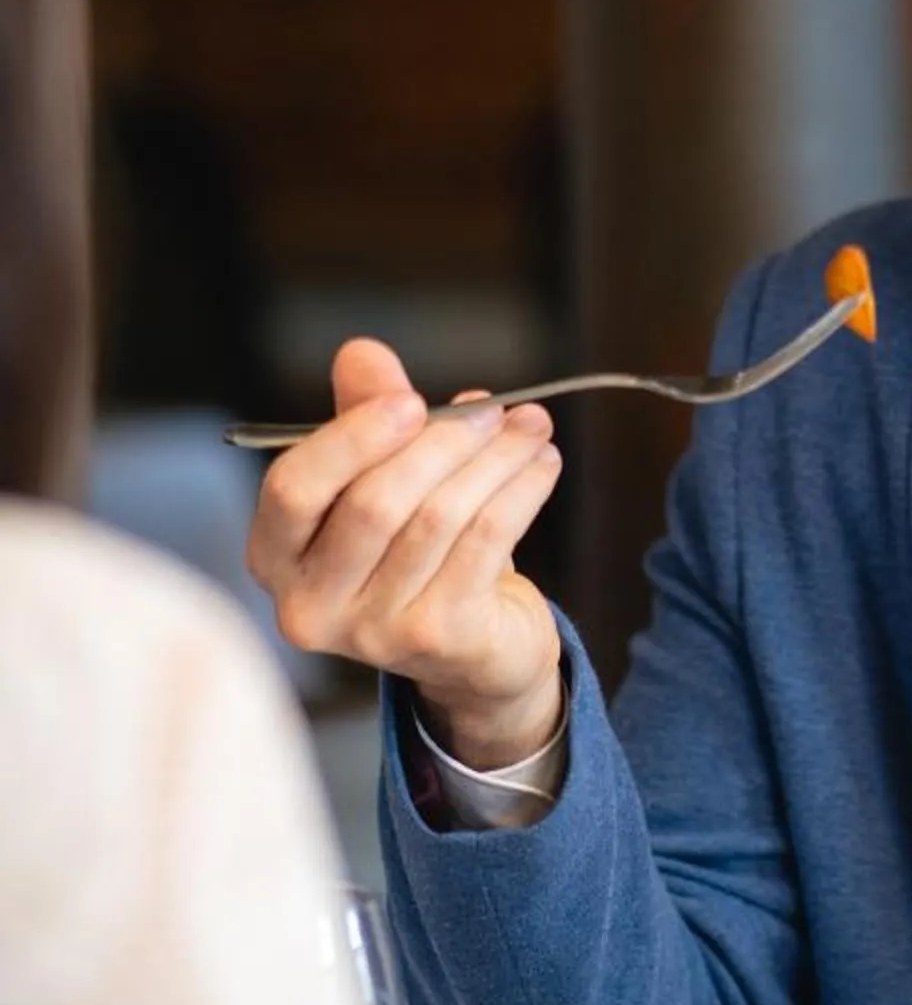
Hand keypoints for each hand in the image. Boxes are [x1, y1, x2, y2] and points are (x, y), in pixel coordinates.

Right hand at [245, 337, 564, 762]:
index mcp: (277, 557)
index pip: (293, 489)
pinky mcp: (438, 638)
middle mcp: (311, 605)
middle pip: (374, 503)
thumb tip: (361, 352)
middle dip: (442, 443)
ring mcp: (374, 633)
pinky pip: (485, 542)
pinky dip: (521, 492)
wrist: (474, 651)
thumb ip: (365, 417)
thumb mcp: (383, 480)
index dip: (352, 438)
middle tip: (492, 410)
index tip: (411, 401)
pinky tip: (542, 465)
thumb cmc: (415, 553)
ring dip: (493, 460)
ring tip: (530, 428)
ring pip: (439, 519)